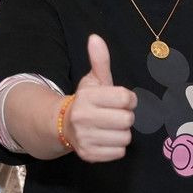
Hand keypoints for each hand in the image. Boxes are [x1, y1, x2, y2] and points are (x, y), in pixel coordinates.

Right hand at [64, 35, 137, 161]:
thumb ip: (99, 60)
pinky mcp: (89, 155)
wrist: (64, 124)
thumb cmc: (87, 101)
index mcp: (87, 97)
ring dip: (122, 132)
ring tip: (109, 127)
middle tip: (114, 115)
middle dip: (126, 116)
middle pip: (128, 120)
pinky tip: (106, 138)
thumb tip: (95, 38)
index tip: (122, 100)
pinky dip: (116, 147)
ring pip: (125, 137)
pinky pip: (119, 152)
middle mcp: (83, 118)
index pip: (127, 99)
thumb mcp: (93, 80)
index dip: (129, 99)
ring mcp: (85, 138)